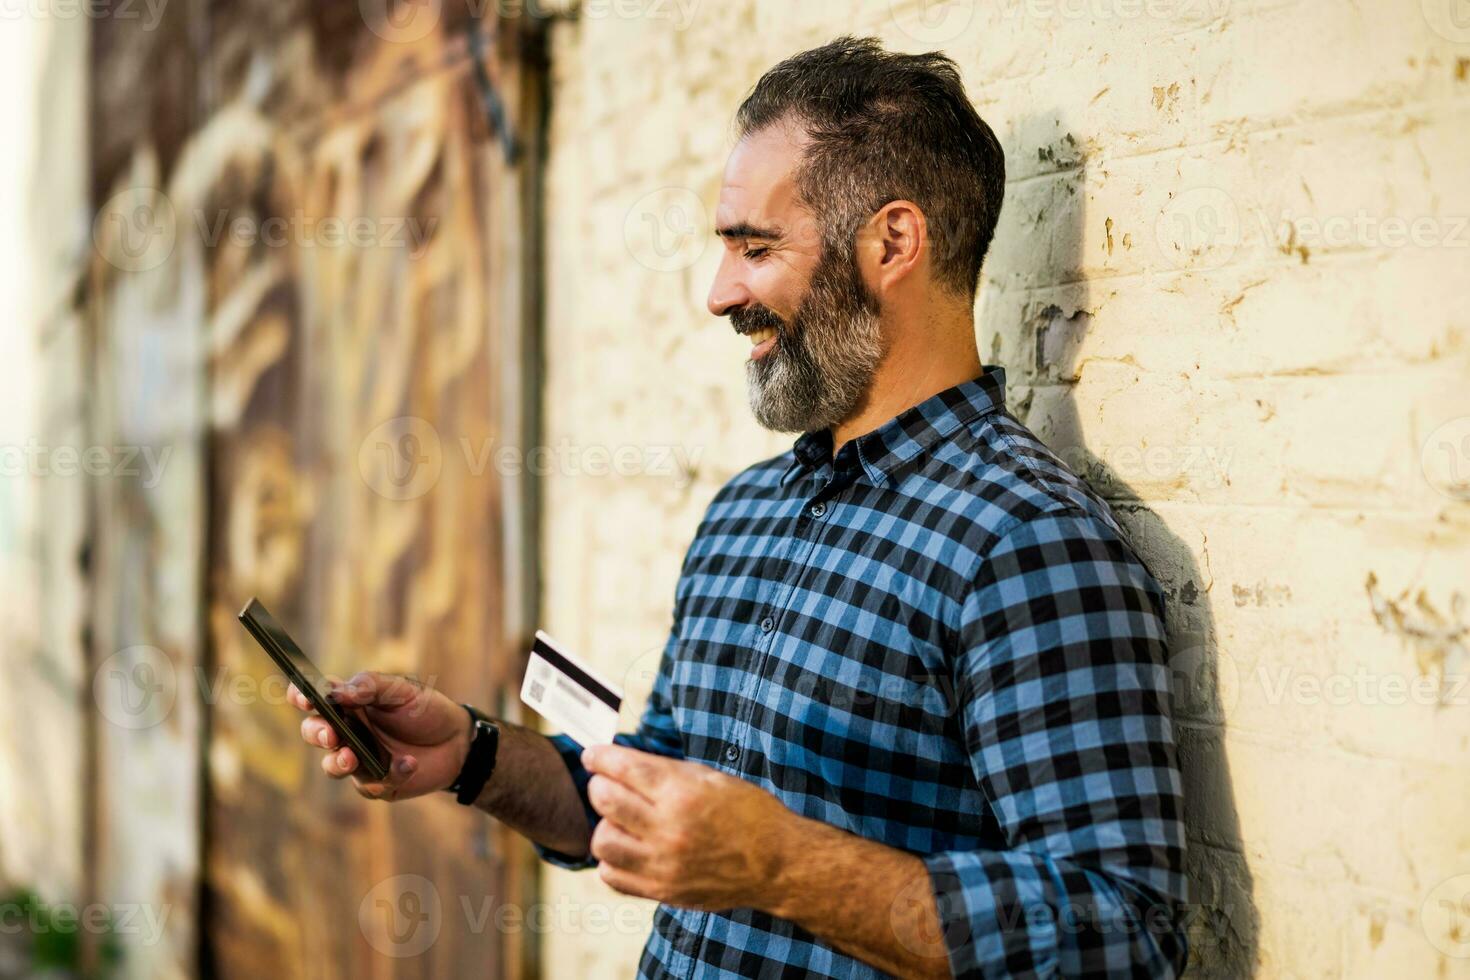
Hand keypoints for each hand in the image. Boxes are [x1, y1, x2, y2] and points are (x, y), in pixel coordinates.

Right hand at [289, 671, 469, 801]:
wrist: (456, 741)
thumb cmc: (425, 710)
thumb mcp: (403, 690)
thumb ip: (372, 686)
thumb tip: (339, 692)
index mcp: (349, 704)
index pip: (314, 698)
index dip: (301, 697)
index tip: (304, 698)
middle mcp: (347, 732)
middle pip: (314, 733)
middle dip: (316, 733)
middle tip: (331, 735)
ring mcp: (357, 760)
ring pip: (331, 765)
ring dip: (338, 762)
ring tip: (352, 757)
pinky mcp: (375, 783)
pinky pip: (371, 784)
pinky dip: (391, 773)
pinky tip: (409, 763)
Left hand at [581, 744, 796, 910]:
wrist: (778, 863)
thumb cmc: (749, 813)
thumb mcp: (711, 778)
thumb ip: (666, 771)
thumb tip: (625, 763)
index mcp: (683, 793)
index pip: (622, 768)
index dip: (599, 757)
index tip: (592, 755)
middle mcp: (669, 828)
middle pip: (604, 800)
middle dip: (600, 785)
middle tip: (607, 784)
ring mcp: (663, 863)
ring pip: (602, 841)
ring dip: (605, 825)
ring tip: (620, 821)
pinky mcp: (663, 890)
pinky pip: (613, 876)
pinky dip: (612, 860)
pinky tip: (628, 848)